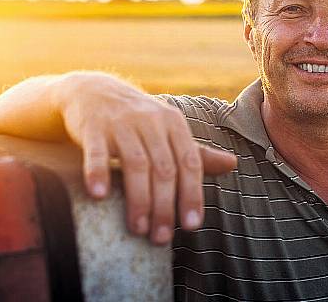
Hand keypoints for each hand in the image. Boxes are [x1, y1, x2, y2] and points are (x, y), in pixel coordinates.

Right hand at [56, 72, 236, 244]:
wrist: (93, 90)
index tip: (191, 226)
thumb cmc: (138, 119)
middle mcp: (152, 121)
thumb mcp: (169, 130)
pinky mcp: (93, 126)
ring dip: (138, 199)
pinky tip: (99, 196)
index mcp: (174, 124)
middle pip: (164, 169)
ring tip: (138, 228)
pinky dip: (98, 173)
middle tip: (161, 237)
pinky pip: (97, 152)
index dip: (192, 195)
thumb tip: (233, 164)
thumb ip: (197, 152)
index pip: (190, 164)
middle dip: (165, 206)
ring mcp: (122, 123)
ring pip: (135, 164)